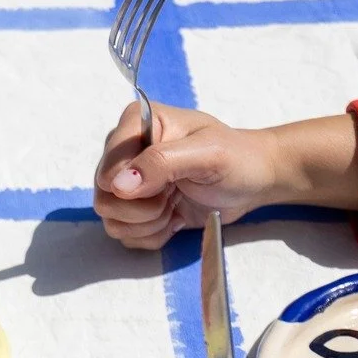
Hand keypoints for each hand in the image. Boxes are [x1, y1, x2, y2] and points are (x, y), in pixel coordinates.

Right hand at [93, 101, 281, 249]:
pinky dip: (150, 235)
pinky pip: (124, 234)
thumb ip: (162, 162)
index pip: (108, 167)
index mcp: (136, 123)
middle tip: (173, 197)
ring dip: (147, 224)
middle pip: (104, 197)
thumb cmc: (236, 159)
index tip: (167, 184)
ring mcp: (126, 182)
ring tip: (174, 208)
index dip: (133, 185)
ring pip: (111, 220)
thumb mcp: (207, 153)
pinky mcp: (135, 209)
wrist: (254, 181)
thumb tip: (118, 186)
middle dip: (142, 209)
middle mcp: (124, 151)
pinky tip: (173, 218)